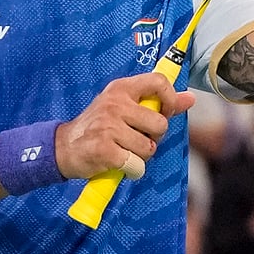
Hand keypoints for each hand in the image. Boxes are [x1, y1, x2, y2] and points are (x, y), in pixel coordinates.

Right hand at [54, 72, 194, 180]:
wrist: (63, 147)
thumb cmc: (99, 127)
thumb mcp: (124, 107)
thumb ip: (158, 103)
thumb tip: (191, 98)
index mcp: (121, 88)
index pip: (158, 82)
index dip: (169, 100)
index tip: (164, 114)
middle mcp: (114, 103)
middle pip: (159, 124)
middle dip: (153, 138)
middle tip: (134, 140)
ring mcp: (108, 126)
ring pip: (149, 148)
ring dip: (141, 157)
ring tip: (124, 152)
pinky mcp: (104, 149)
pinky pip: (137, 165)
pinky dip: (132, 171)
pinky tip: (118, 164)